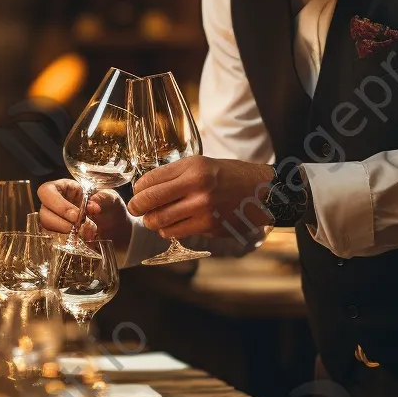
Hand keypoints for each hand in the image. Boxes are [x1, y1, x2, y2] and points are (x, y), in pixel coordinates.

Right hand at [37, 179, 132, 250]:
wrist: (118, 231)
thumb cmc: (112, 209)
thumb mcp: (112, 199)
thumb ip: (103, 198)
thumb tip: (93, 205)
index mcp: (66, 189)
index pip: (47, 191)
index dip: (57, 203)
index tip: (75, 215)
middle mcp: (56, 205)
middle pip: (43, 211)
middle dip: (58, 221)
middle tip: (76, 227)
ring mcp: (56, 222)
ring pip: (45, 227)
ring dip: (61, 233)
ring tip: (80, 235)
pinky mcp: (59, 238)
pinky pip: (52, 241)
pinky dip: (64, 243)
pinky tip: (79, 243)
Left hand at [125, 156, 273, 241]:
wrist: (261, 192)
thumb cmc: (229, 176)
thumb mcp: (203, 164)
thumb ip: (176, 174)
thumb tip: (147, 187)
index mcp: (193, 167)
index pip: (151, 179)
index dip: (138, 189)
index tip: (136, 192)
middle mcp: (197, 186)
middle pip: (150, 201)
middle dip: (137, 207)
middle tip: (135, 209)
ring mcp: (203, 209)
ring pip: (160, 221)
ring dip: (152, 222)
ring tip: (153, 218)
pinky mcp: (209, 226)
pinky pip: (176, 232)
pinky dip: (168, 231)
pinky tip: (172, 225)